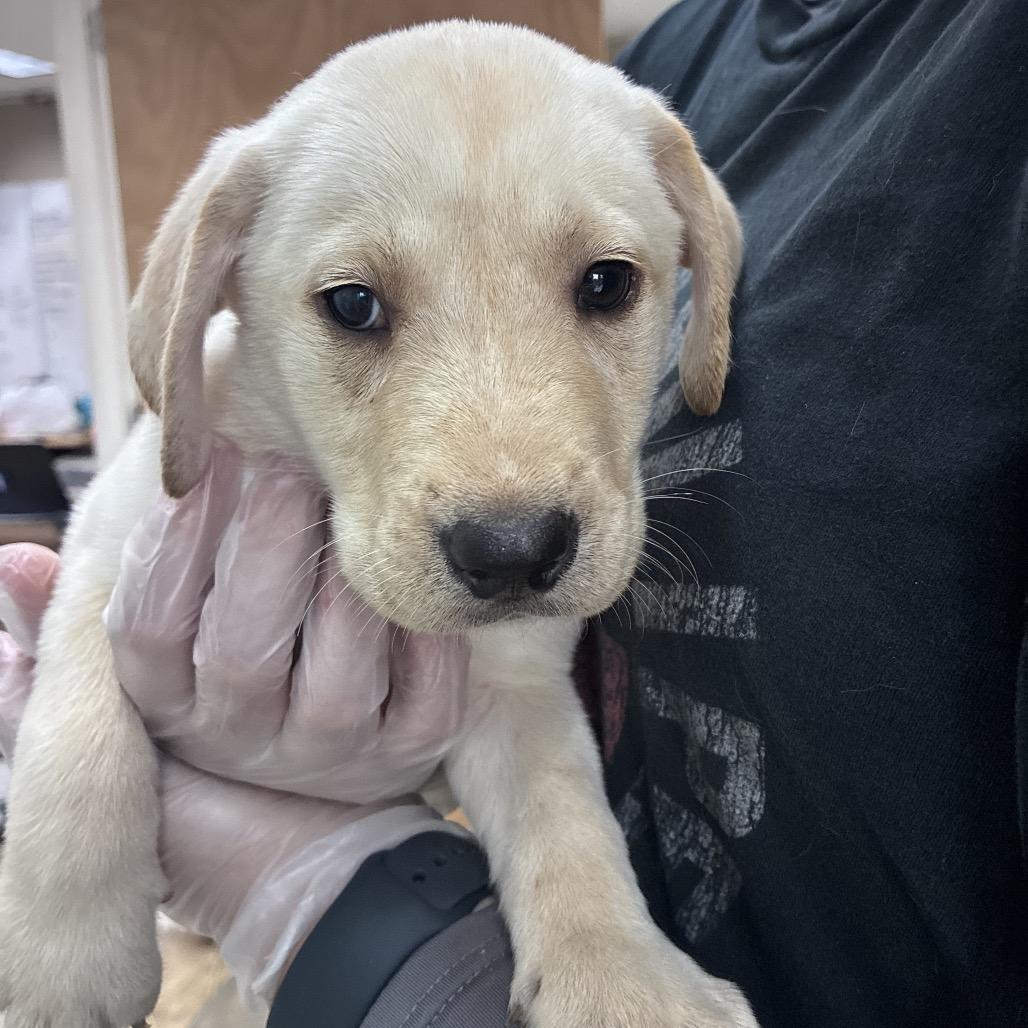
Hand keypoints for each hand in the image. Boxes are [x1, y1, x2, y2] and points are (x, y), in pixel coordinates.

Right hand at [0, 448, 472, 999]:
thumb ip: (68, 630)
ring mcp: (335, 754)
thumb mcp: (131, 682)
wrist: (305, 841)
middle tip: (279, 468)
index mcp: (165, 710)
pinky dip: (425, 632)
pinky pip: (429, 693)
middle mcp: (245, 740)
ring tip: (343, 505)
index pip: (146, 629)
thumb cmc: (210, 718)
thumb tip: (18, 560)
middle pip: (241, 650)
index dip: (170, 543)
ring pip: (339, 672)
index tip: (198, 463)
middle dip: (261, 549)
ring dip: (341, 585)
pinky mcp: (411, 754)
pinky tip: (412, 571)